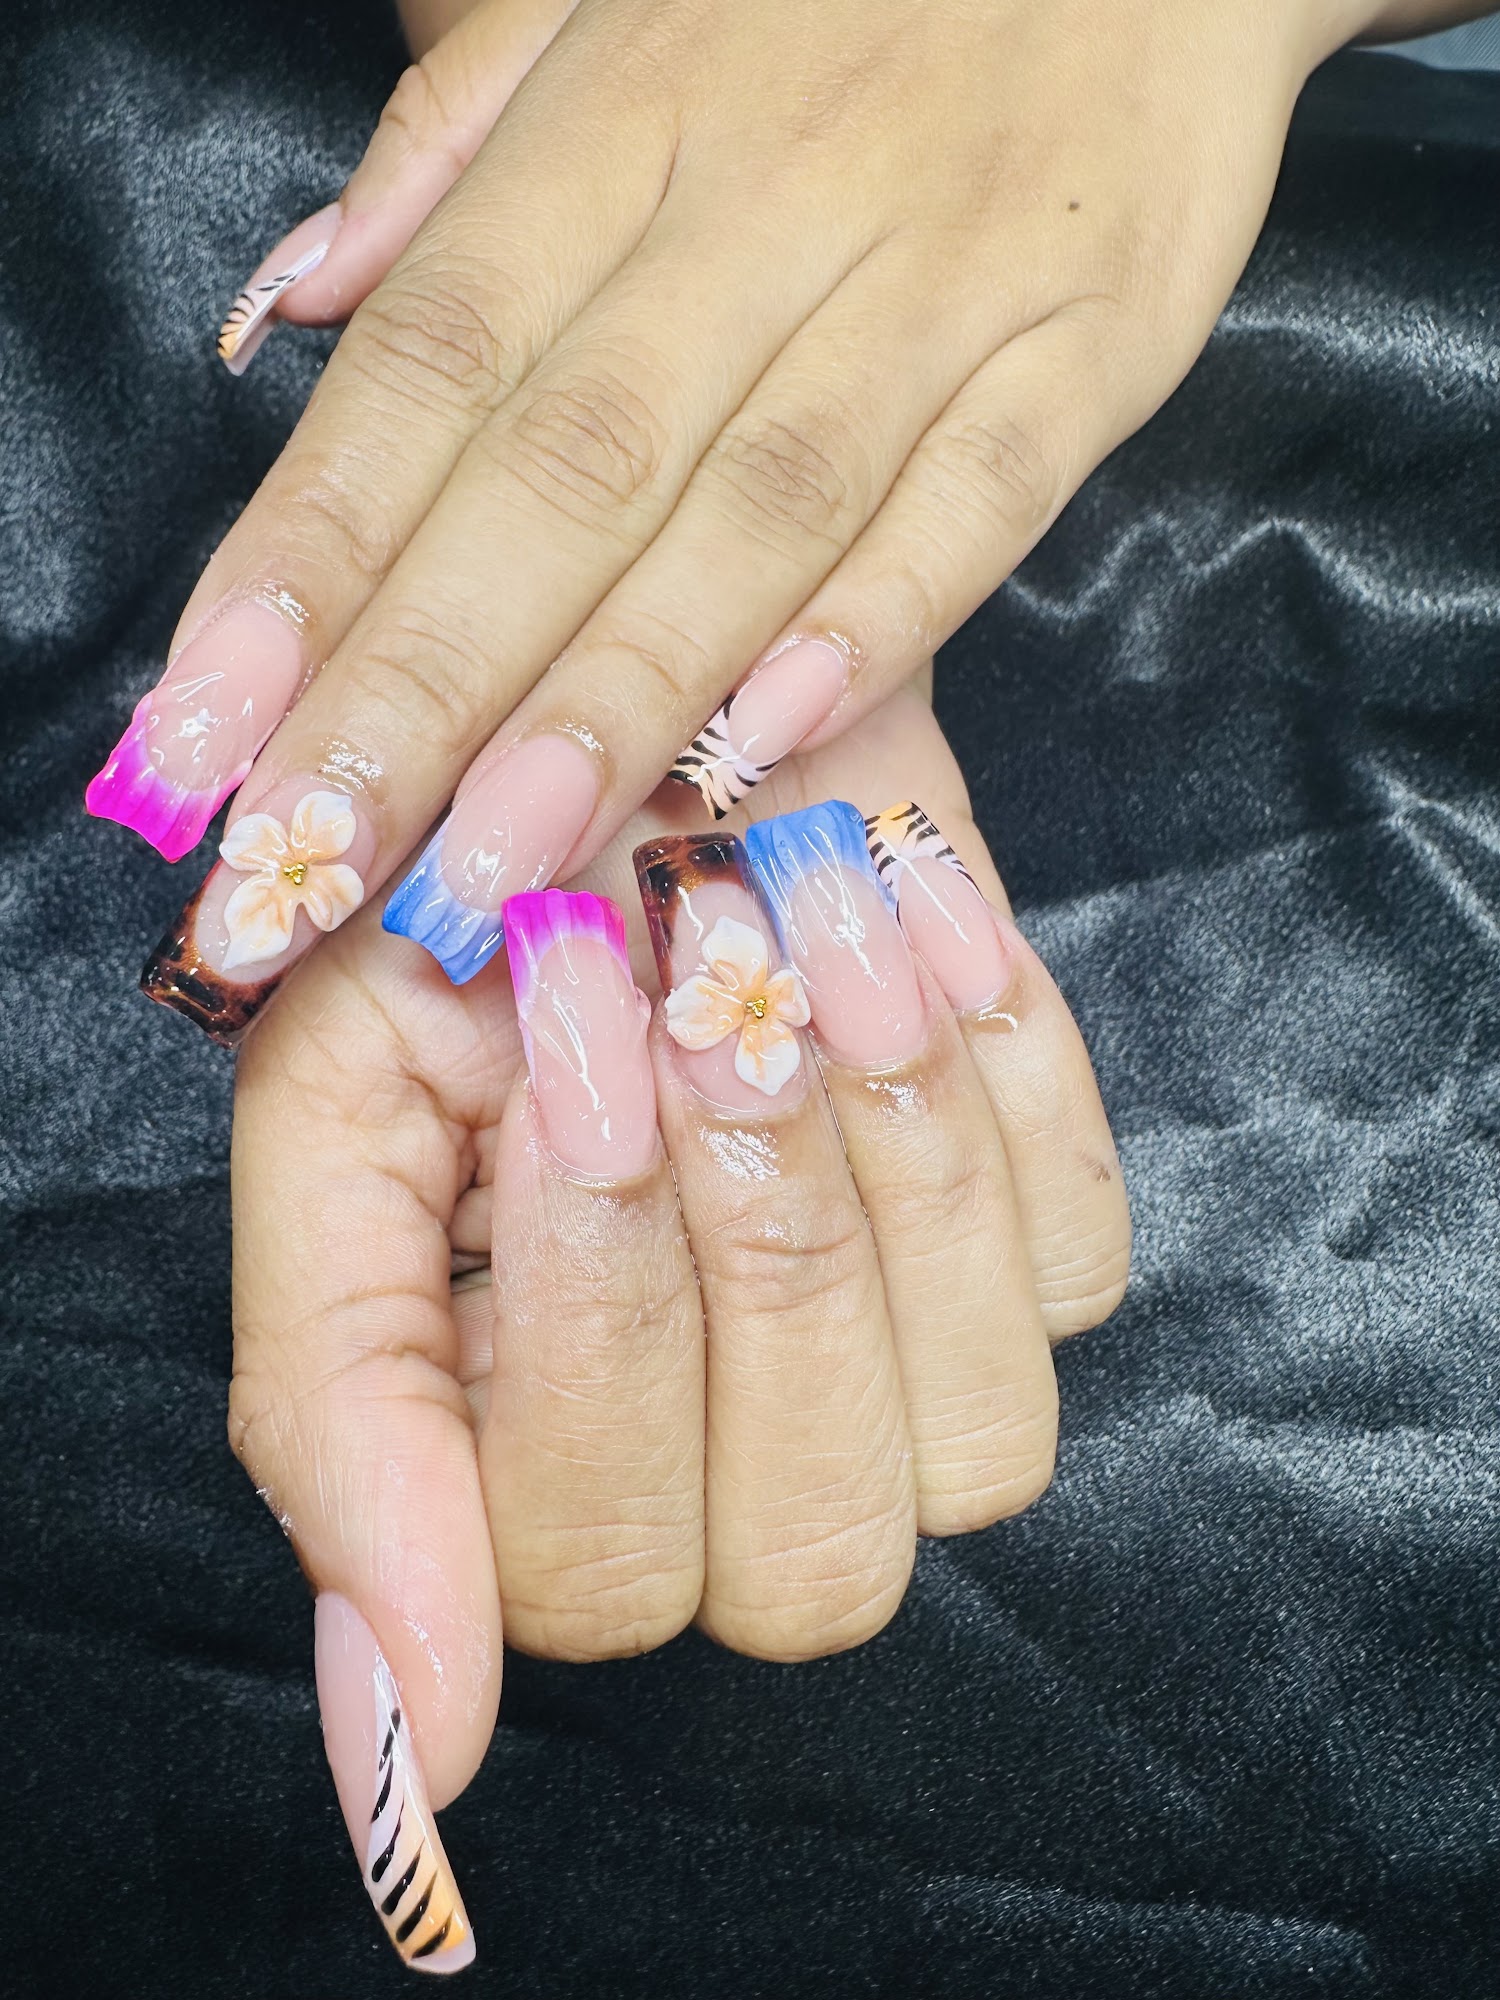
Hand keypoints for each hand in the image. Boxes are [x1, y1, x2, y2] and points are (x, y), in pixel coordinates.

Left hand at [91, 0, 1415, 1036]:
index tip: (217, 726)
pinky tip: (765, 742)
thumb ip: (450, 158)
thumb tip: (290, 311)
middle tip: (329, 855)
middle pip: (566, 467)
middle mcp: (764, 201)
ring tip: (505, 854)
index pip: (429, 362)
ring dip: (622, 691)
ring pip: (758, 507)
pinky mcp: (1092, 338)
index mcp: (620, 121)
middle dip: (431, 679)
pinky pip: (978, 494)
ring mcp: (938, 272)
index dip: (313, 552)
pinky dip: (877, 619)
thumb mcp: (619, 6)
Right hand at [228, 689, 1128, 1967]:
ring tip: (808, 931)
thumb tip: (419, 1746)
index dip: (594, 1320)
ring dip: (895, 1159)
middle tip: (700, 994)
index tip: (568, 1064)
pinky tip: (909, 922)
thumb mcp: (332, 1120)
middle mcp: (742, 1475)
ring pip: (980, 1441)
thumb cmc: (465, 912)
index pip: (594, 1567)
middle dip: (763, 1241)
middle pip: (809, 1545)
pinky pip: (1081, 1260)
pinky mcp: (1045, 1262)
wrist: (637, 734)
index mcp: (534, 1468)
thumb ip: (343, 1409)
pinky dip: (1003, 1071)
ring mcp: (918, 1387)